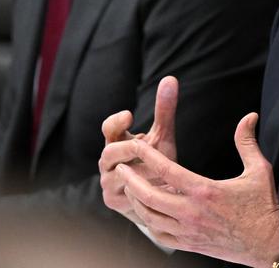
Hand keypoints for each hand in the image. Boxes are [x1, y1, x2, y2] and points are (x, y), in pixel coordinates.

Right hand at [100, 75, 179, 224]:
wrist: (155, 196)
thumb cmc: (156, 161)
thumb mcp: (161, 136)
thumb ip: (164, 111)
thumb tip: (171, 78)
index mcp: (116, 142)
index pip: (109, 128)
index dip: (116, 122)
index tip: (129, 115)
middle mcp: (107, 161)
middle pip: (110, 152)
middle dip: (129, 148)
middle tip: (146, 146)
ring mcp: (107, 181)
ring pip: (119, 174)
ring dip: (140, 171)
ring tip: (159, 171)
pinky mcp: (113, 200)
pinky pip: (126, 193)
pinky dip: (142, 189)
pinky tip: (159, 189)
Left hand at [113, 112, 278, 267]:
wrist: (268, 244)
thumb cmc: (263, 206)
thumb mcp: (259, 170)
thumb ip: (247, 142)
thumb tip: (250, 116)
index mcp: (205, 191)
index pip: (168, 171)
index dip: (149, 156)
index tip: (137, 145)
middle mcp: (192, 212)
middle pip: (149, 195)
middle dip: (130, 179)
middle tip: (119, 166)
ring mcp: (188, 231)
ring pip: (149, 216)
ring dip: (135, 200)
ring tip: (128, 186)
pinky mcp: (189, 244)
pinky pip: (159, 234)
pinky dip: (147, 221)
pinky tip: (145, 210)